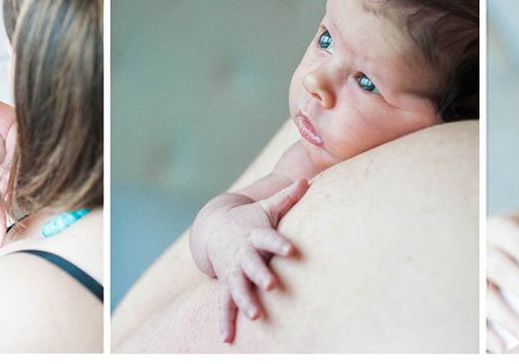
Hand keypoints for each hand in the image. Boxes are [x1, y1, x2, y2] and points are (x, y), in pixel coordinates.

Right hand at [206, 179, 309, 343]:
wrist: (213, 227)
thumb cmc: (249, 219)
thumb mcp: (266, 208)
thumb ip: (286, 197)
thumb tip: (305, 180)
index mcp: (255, 235)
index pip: (269, 238)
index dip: (280, 244)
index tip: (292, 250)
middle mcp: (243, 254)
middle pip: (251, 264)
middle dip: (260, 274)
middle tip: (272, 285)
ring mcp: (233, 270)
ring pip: (237, 286)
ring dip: (245, 300)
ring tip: (255, 315)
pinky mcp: (226, 284)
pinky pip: (224, 304)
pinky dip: (225, 320)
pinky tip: (227, 338)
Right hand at [485, 194, 518, 351]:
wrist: (474, 243)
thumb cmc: (512, 236)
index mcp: (498, 228)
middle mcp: (481, 250)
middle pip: (501, 269)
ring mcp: (470, 275)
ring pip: (484, 295)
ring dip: (506, 316)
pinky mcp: (466, 298)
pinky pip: (472, 317)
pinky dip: (486, 333)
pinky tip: (504, 347)